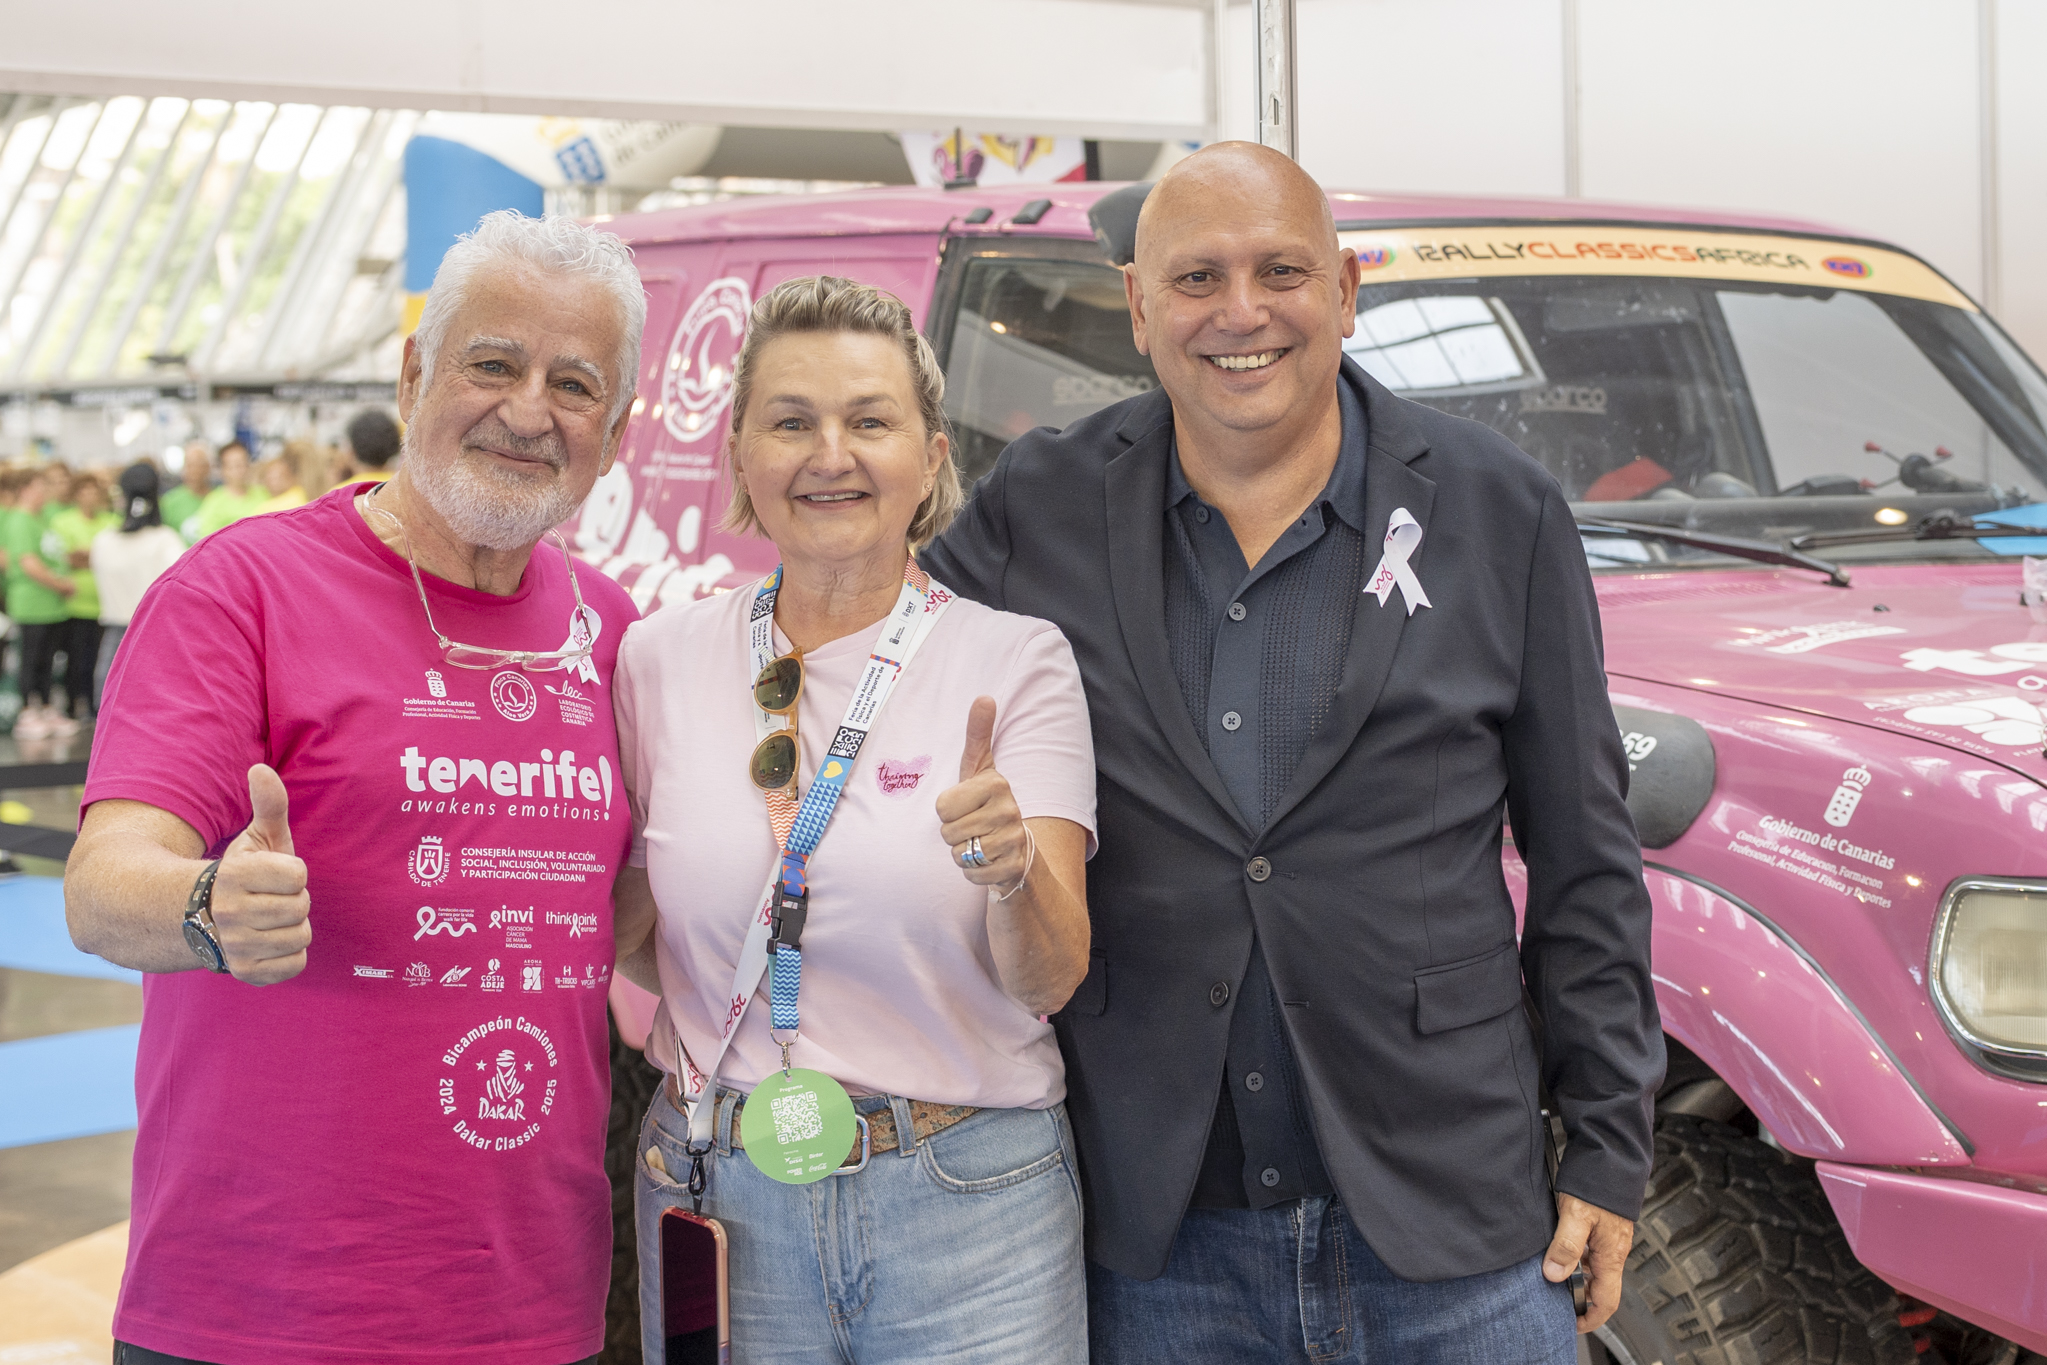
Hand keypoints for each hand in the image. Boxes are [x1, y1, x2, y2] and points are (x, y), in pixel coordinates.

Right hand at [208, 764, 310, 983]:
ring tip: (268, 919)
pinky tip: (269, 942)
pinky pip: (296, 964)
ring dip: (293, 927)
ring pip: (301, 935)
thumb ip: (269, 804)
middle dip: (293, 900)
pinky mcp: (245, 972)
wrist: (203, 919)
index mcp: (235, 875)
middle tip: (269, 899)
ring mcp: (236, 945)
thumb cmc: (244, 873)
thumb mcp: (256, 838)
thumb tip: (261, 769)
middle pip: (301, 907)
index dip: (293, 873)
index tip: (273, 875)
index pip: (299, 875)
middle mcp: (230, 913)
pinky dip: (290, 954)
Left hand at [934, 696, 1027, 889]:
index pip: (942, 806)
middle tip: (974, 828)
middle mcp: (1009, 810)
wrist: (1019, 852)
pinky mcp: (1014, 868)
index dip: (947, 811)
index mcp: (996, 784)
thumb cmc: (989, 806)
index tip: (967, 807)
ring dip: (963, 854)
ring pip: (958, 853)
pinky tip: (989, 862)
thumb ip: (978, 735)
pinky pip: (971, 873)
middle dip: (954, 834)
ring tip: (982, 844)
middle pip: (947, 831)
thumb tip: (984, 697)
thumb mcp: (980, 770)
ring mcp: (1013, 840)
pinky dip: (974, 873)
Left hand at [1544, 1192, 1632, 1333]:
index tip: (1573, 1324)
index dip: (1591, 1318)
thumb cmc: (1598, 1183)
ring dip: (1575, 1276)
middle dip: (1579, 1298)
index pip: (1606, 1301)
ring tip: (1551, 1276)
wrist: (1611, 1156)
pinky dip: (1575, 1258)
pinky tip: (1558, 1250)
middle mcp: (1612, 1250)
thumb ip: (1566, 1246)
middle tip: (1555, 1301)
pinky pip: (1589, 1252)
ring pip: (1593, 1269)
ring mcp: (1608, 1239)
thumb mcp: (1576, 1215)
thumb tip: (1554, 1274)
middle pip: (1599, 1287)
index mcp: (1611, 1255)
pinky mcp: (1601, 1227)